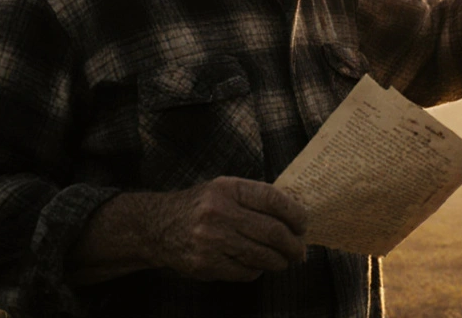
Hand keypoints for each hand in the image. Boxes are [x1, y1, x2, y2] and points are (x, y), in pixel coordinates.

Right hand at [153, 176, 308, 281]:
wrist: (157, 227)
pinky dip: (257, 270)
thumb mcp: (224, 189)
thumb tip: (294, 214)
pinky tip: (258, 265)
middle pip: (272, 231)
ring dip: (280, 261)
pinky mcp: (206, 264)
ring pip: (262, 255)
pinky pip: (245, 271)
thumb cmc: (200, 206)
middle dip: (293, 244)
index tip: (304, 223)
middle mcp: (219, 213)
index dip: (295, 213)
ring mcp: (212, 240)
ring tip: (285, 260)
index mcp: (227, 189)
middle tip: (300, 249)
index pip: (273, 199)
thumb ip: (255, 198)